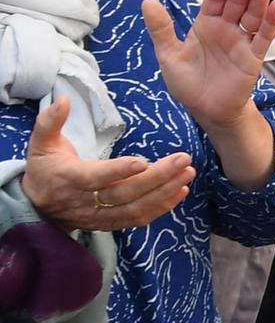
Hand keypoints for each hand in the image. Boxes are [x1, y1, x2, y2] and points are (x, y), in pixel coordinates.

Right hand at [19, 94, 193, 230]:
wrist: (37, 206)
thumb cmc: (44, 168)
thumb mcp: (41, 143)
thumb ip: (50, 121)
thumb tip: (63, 99)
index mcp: (67, 179)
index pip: (94, 178)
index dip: (118, 171)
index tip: (143, 161)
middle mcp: (83, 201)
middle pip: (123, 194)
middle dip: (156, 178)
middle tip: (183, 160)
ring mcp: (97, 216)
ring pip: (134, 209)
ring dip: (164, 193)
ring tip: (187, 174)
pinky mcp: (108, 223)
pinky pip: (136, 219)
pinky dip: (160, 208)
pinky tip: (180, 192)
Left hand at [142, 0, 274, 131]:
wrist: (206, 110)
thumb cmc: (188, 82)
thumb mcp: (169, 55)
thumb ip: (161, 29)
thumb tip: (147, 1)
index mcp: (206, 24)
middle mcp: (227, 28)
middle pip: (237, 1)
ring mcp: (242, 41)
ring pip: (253, 13)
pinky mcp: (253, 57)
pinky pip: (263, 37)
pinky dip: (270, 22)